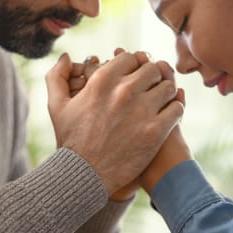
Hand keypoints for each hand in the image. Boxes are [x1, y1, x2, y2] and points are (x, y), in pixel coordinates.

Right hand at [46, 51, 183, 194]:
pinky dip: (174, 109)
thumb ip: (57, 76)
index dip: (133, 66)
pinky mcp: (156, 131)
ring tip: (159, 102)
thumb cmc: (70, 141)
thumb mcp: (56, 106)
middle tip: (149, 88)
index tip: (134, 76)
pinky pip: (176, 108)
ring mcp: (142, 110)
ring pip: (167, 87)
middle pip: (152, 69)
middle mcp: (124, 91)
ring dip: (165, 92)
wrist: (85, 176)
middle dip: (151, 77)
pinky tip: (167, 116)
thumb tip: (66, 56)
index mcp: (102, 80)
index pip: (130, 58)